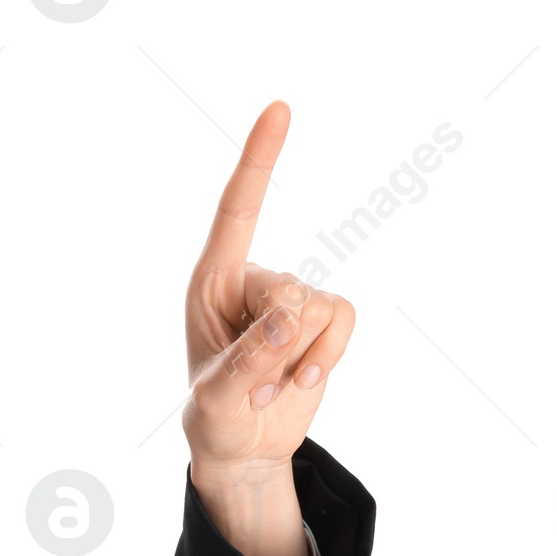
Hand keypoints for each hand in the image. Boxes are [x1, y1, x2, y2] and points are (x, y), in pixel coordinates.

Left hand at [181, 100, 355, 475]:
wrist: (244, 448)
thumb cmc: (215, 419)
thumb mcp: (217, 399)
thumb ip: (247, 360)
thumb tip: (289, 317)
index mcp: (211, 281)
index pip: (238, 210)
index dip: (260, 159)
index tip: (280, 107)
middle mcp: (252, 279)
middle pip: (290, 290)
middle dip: (277, 346)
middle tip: (251, 382)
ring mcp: (292, 297)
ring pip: (319, 309)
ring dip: (300, 359)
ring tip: (270, 385)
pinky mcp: (323, 318)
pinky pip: (345, 319)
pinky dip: (329, 357)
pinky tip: (302, 382)